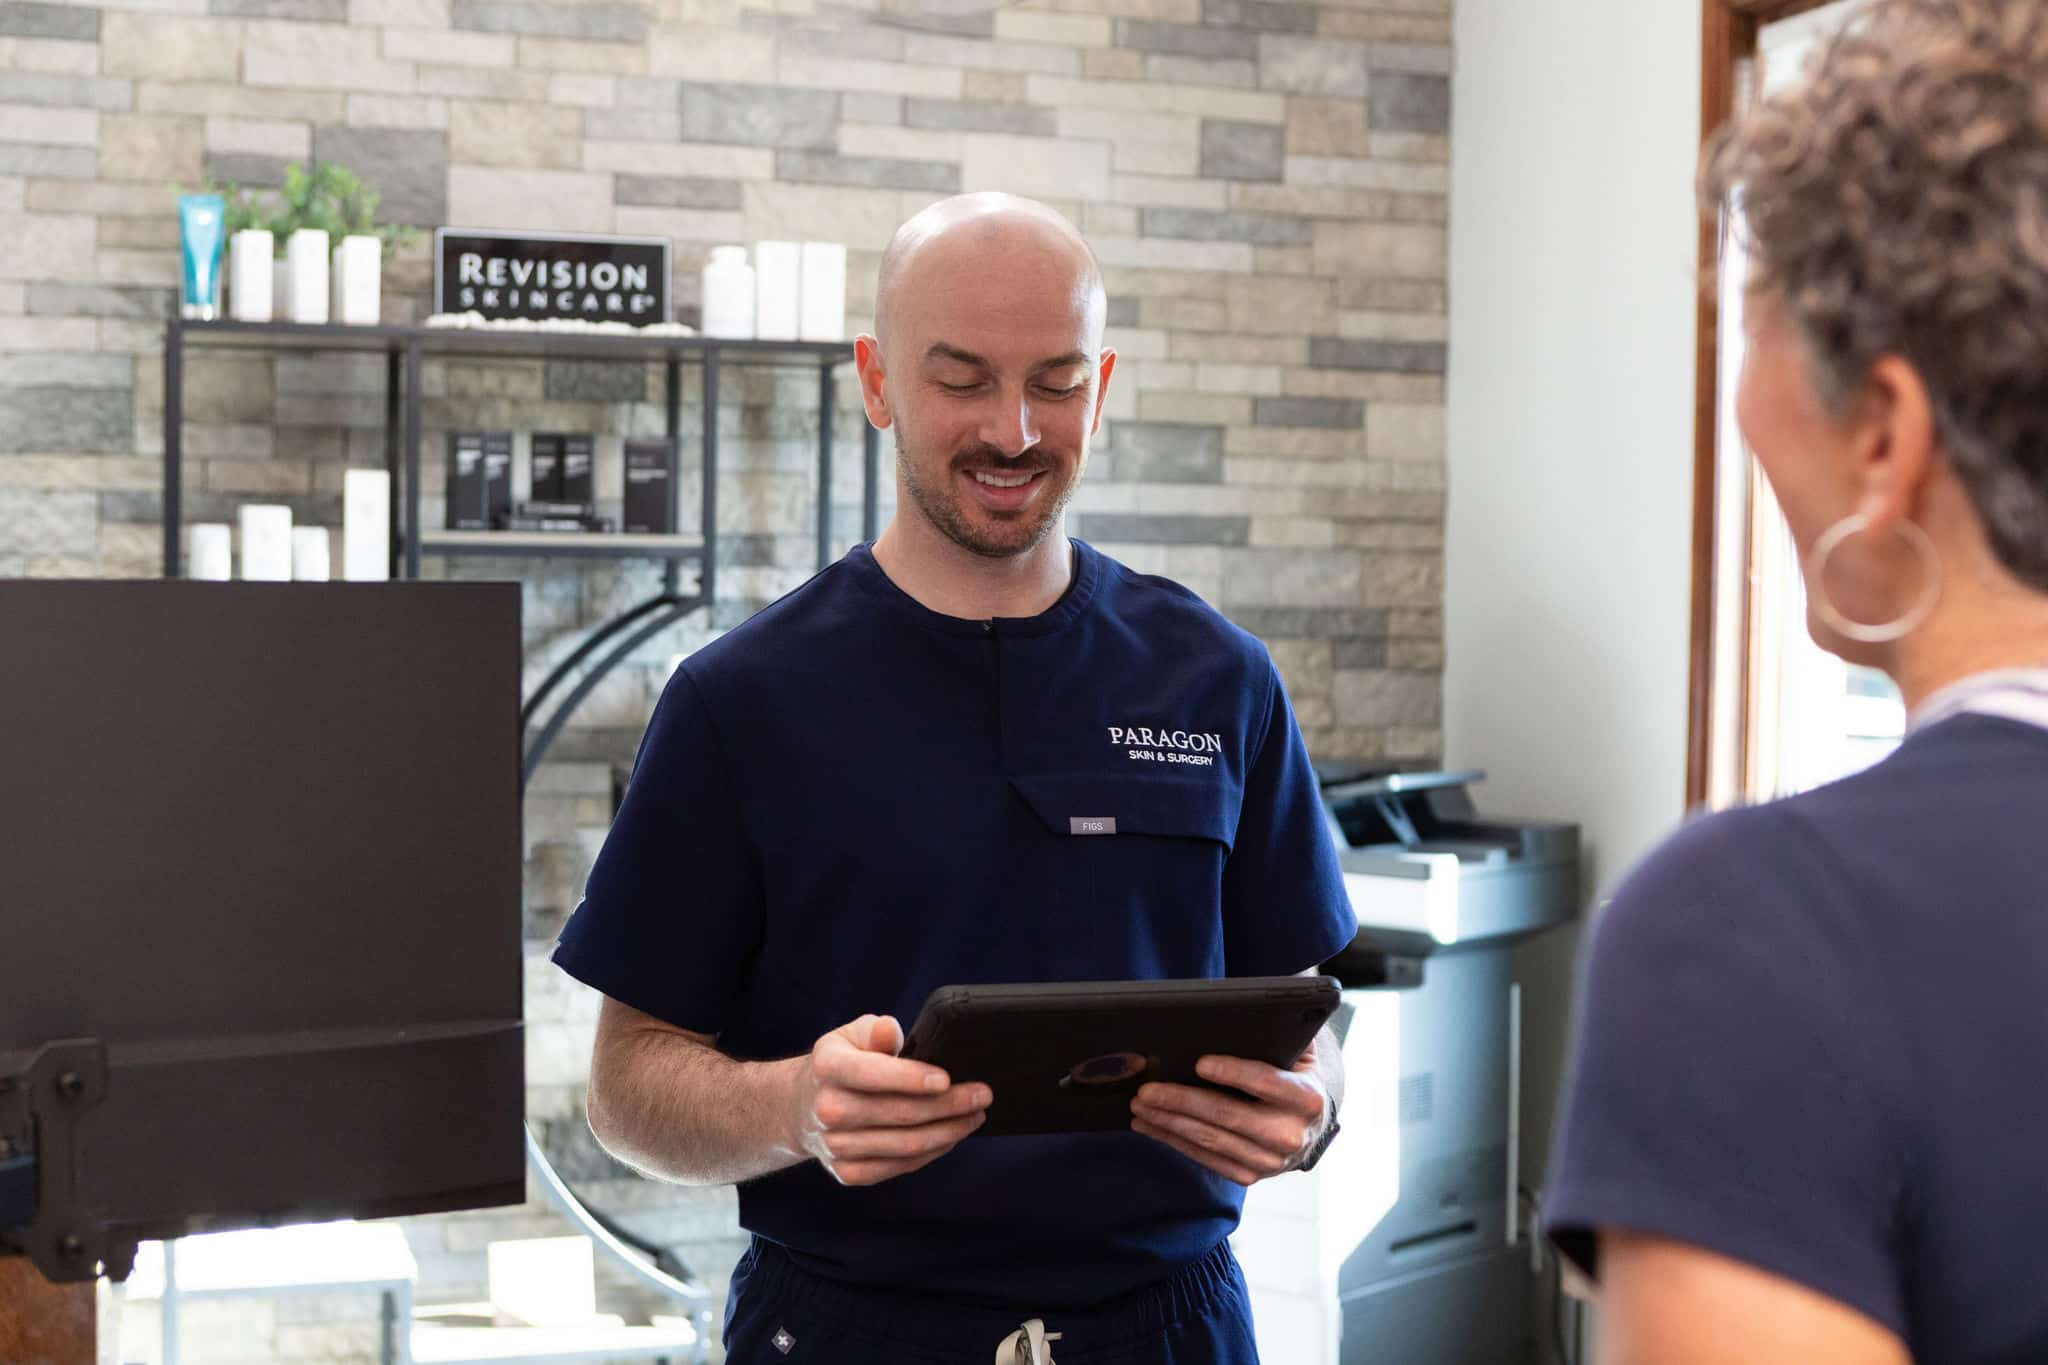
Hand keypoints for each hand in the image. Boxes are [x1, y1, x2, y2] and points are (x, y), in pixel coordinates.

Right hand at [788, 1014, 991, 1186]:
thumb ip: (875, 1032)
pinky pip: (899, 1166)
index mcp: (828, 1067)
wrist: (802, 1106)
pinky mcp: (847, 1171)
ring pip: (905, 1145)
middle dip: (948, 1105)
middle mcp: (828, 1109)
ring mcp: (835, 1145)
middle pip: (899, 1113)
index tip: (947, 1079)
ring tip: (975, 1117)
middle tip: (982, 1095)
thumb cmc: (841, 1063)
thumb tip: (888, 1028)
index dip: (912, 1078)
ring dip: (948, 1132)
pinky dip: (931, 1152)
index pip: (873, 1074)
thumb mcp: (851, 1036)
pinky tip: (951, 1136)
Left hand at [1129, 1044, 1328, 1185]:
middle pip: (1227, 1115)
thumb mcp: (1299, 1049)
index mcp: (1306, 1098)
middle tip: (1147, 1089)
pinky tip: (1150, 1124)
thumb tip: (1240, 1008)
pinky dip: (1174, 1141)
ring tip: (1140, 1104)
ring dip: (1169, 1122)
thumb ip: (1279, 1028)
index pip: (1265, 1082)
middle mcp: (1291, 1135)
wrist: (1313, 1123)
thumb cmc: (1295, 1074)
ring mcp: (1270, 1161)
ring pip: (1210, 1140)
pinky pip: (1205, 1158)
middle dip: (1181, 1100)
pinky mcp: (1250, 1175)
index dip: (1232, 1072)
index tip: (1199, 1063)